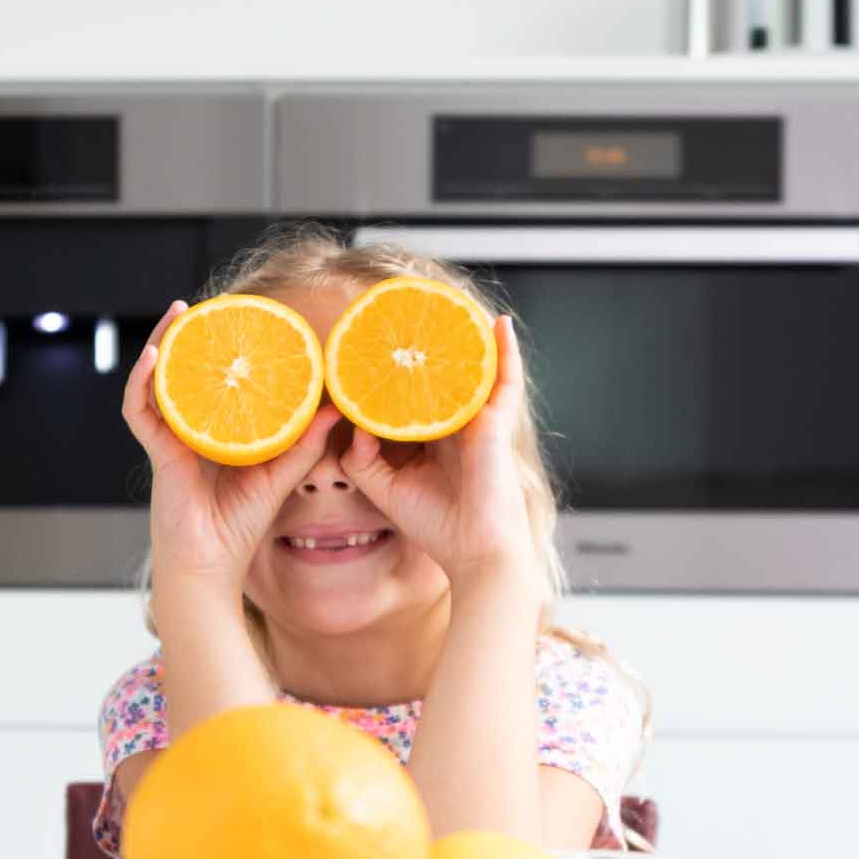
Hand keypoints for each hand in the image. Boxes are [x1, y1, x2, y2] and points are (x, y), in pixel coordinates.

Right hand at [120, 301, 338, 592]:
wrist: (211, 568)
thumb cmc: (239, 529)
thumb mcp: (280, 477)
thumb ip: (304, 444)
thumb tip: (337, 409)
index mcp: (212, 434)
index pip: (208, 383)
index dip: (215, 352)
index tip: (234, 321)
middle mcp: (187, 431)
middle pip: (178, 374)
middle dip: (183, 337)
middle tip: (194, 306)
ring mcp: (168, 441)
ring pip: (155, 382)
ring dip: (160, 344)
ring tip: (176, 314)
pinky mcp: (158, 454)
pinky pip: (142, 411)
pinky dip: (144, 382)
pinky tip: (155, 356)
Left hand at [336, 316, 538, 589]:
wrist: (476, 552)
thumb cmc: (438, 526)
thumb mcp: (385, 490)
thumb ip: (362, 460)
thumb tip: (353, 425)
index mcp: (432, 441)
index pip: (409, 399)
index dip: (392, 378)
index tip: (366, 353)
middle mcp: (456, 426)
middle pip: (439, 378)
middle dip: (425, 350)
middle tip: (403, 318)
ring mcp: (479, 422)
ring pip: (471, 371)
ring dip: (464, 340)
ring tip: (449, 306)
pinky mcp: (496, 424)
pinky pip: (504, 381)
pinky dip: (504, 352)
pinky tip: (498, 324)